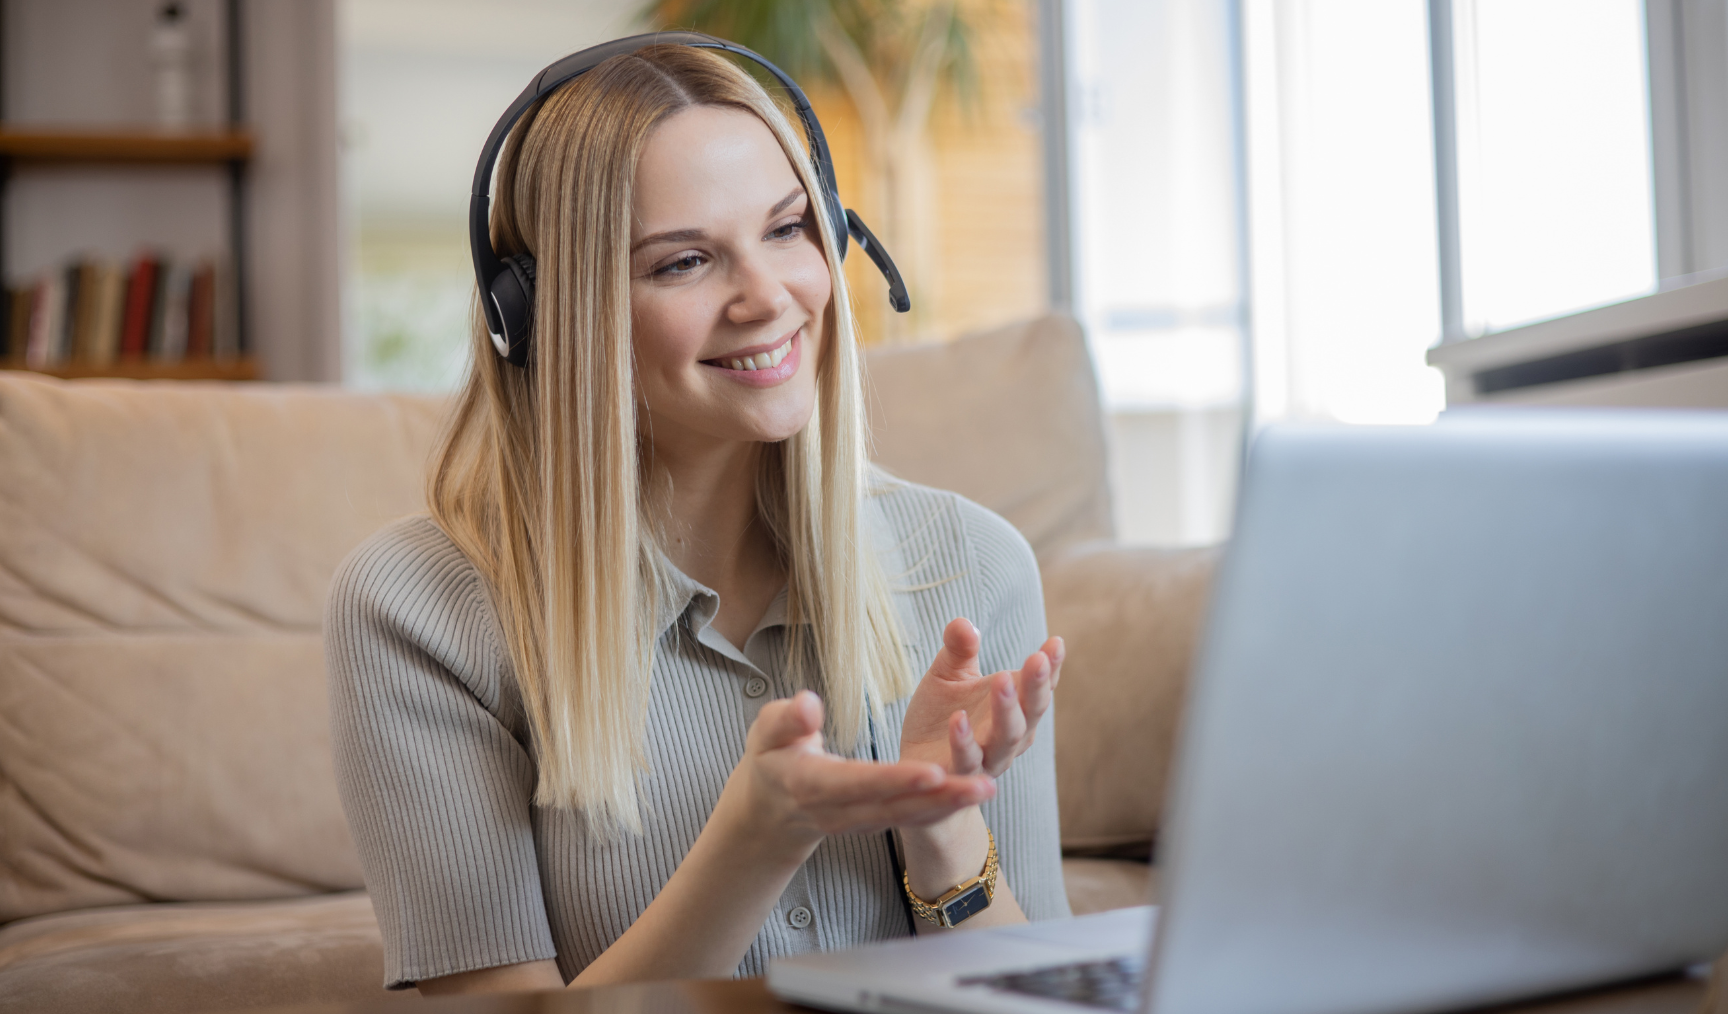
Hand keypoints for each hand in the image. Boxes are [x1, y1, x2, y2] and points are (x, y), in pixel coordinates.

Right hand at [712, 690, 997, 863]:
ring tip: (987, 788)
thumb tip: (808, 704)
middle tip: (983, 784)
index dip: (896, 779)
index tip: (932, 770)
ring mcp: (859, 821)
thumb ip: (786, 720)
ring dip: (949, 805)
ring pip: (908, 816)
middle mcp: (840, 811)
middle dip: (940, 798)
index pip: (860, 782)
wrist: (768, 810)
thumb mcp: (766, 733)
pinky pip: (910, 817)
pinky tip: (971, 794)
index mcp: (812, 785)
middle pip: (895, 805)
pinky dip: (941, 808)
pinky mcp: (873, 822)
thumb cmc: (771, 758)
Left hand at [899, 620, 1064, 778]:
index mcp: (1016, 706)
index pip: (1040, 686)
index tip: (1055, 642)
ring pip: (1007, 737)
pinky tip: (958, 717)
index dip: (1051, 666)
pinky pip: (967, 759)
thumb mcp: (948, 672)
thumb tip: (963, 623)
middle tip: (1037, 659)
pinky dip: (964, 740)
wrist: (915, 758)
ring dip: (1007, 710)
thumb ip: (959, 648)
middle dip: (1036, 686)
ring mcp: (989, 757)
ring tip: (1003, 680)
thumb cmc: (940, 712)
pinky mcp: (959, 773)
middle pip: (1031, 712)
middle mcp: (1011, 734)